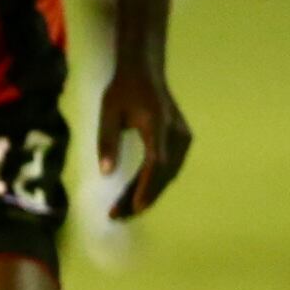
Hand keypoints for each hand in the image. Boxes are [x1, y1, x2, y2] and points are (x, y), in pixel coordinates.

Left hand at [97, 60, 191, 220]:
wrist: (145, 72)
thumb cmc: (123, 91)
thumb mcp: (108, 112)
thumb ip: (107, 141)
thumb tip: (106, 174)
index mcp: (158, 124)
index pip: (157, 161)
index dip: (147, 186)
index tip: (134, 207)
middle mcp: (176, 132)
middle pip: (163, 173)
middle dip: (141, 197)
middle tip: (117, 216)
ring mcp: (183, 137)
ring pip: (168, 174)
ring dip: (147, 194)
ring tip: (122, 211)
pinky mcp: (182, 141)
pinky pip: (169, 167)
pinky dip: (153, 183)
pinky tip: (135, 196)